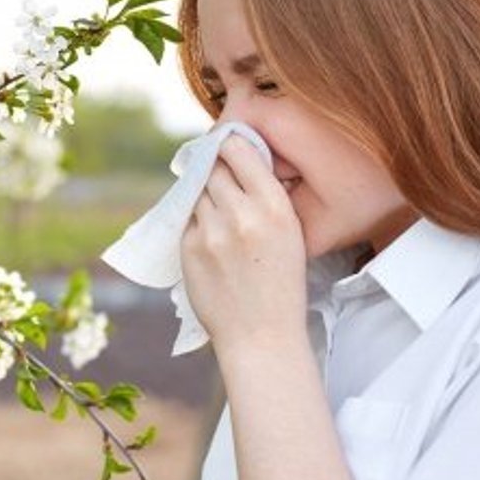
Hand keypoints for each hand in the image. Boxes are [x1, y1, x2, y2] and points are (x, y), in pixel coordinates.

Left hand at [180, 134, 308, 358]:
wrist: (261, 335)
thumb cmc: (280, 284)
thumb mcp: (291, 233)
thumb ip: (266, 197)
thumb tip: (239, 160)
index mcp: (275, 206)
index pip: (239, 150)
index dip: (229, 144)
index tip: (226, 144)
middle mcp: (241, 213)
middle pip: (213, 167)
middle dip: (215, 169)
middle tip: (219, 177)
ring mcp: (211, 231)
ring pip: (197, 191)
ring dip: (204, 195)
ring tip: (219, 215)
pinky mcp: (189, 247)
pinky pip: (187, 219)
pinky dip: (195, 222)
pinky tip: (211, 240)